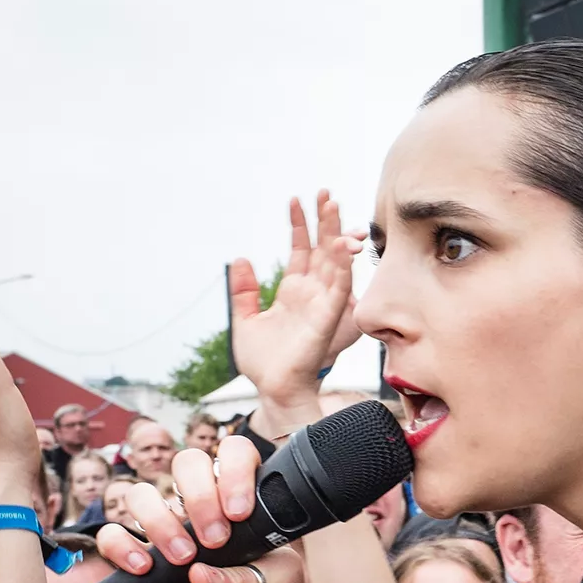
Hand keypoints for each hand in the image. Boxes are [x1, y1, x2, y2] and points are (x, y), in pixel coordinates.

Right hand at [95, 437, 321, 582]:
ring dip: (159, 521)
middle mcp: (206, 509)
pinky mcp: (145, 566)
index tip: (239, 513)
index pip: (232, 453)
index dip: (232, 471)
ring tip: (185, 558)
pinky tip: (144, 567)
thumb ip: (247, 576)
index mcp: (245, 501)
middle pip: (185, 464)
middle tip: (215, 540)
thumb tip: (199, 575)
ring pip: (142, 495)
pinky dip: (121, 546)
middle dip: (197, 495)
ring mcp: (172, 534)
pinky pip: (114, 539)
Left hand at [231, 190, 364, 420]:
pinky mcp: (327, 319)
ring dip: (336, 236)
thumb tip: (240, 259)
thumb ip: (243, 291)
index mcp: (293, 291)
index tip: (295, 200)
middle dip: (325, 221)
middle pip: (322, 249)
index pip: (301, 250)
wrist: (274, 389)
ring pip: (334, 264)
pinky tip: (342, 247)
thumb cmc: (264, 362)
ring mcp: (321, 305)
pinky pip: (339, 290)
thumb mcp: (244, 320)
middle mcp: (311, 294)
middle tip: (325, 193)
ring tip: (334, 208)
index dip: (299, 225)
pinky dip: (341, 268)